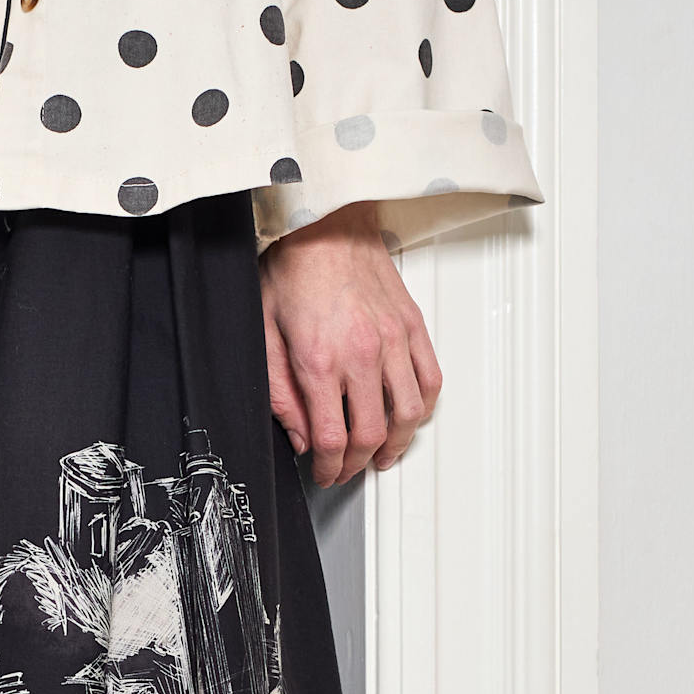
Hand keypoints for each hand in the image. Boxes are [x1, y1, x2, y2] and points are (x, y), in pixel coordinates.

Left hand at [259, 200, 441, 487]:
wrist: (325, 219)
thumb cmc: (292, 266)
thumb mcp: (263, 333)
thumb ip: (279, 392)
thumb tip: (299, 434)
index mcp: (320, 359)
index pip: (332, 438)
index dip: (329, 467)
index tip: (324, 473)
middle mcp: (362, 353)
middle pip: (371, 434)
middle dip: (357, 464)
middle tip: (346, 471)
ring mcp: (393, 339)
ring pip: (408, 414)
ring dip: (396, 444)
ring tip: (382, 456)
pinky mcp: (412, 325)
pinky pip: (430, 380)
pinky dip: (423, 408)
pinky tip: (408, 417)